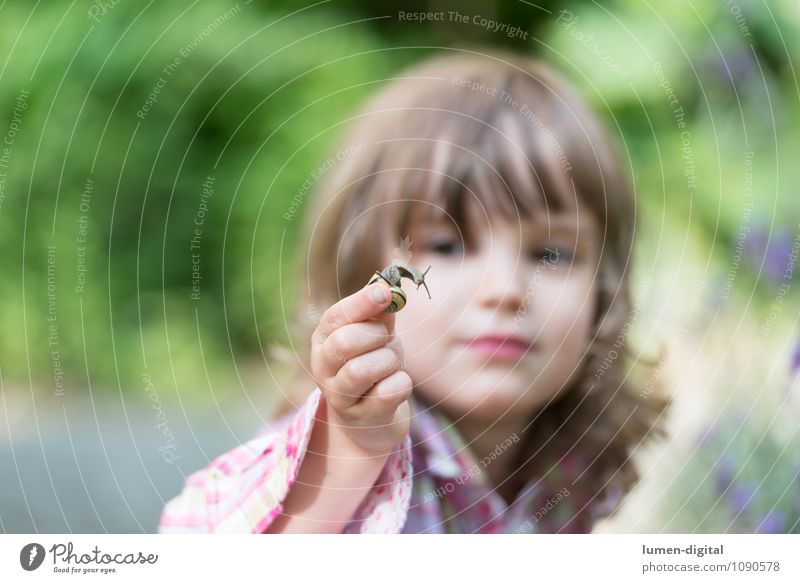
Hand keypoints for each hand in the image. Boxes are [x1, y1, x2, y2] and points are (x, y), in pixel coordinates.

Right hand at [310, 283, 412, 456]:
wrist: (373, 419)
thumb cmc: (374, 367)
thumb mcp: (377, 336)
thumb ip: (380, 313)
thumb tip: (388, 288)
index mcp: (324, 339)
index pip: (335, 316)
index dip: (361, 302)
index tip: (385, 292)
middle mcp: (323, 368)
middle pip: (345, 342)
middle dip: (376, 336)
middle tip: (385, 342)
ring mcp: (339, 396)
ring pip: (363, 370)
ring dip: (389, 362)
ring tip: (390, 366)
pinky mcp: (361, 418)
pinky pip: (388, 393)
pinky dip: (401, 384)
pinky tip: (395, 386)